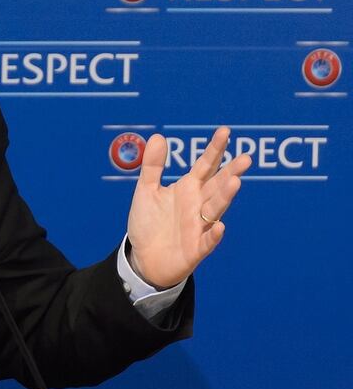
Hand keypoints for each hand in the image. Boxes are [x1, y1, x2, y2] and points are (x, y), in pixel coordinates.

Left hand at [126, 127, 251, 288]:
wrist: (143, 258)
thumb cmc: (149, 223)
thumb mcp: (146, 191)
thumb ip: (153, 166)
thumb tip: (157, 136)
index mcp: (188, 189)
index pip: (206, 165)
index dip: (215, 149)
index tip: (225, 131)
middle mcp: (198, 205)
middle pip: (217, 185)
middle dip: (231, 172)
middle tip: (246, 158)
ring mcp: (199, 226)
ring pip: (215, 209)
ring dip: (225, 197)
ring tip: (235, 182)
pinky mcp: (196, 249)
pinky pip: (207, 241)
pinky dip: (213, 234)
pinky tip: (218, 225)